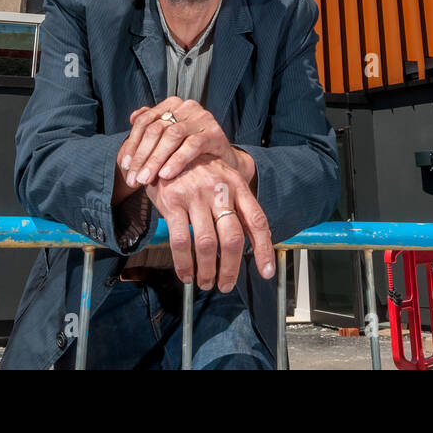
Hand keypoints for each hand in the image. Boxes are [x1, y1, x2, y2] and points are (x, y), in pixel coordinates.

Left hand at [118, 98, 238, 188]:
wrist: (223, 165)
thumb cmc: (191, 154)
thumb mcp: (168, 142)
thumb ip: (150, 129)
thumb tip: (132, 117)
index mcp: (172, 104)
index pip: (145, 121)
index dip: (133, 143)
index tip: (125, 165)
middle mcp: (187, 107)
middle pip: (157, 129)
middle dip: (142, 156)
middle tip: (134, 178)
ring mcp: (202, 118)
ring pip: (172, 136)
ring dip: (156, 160)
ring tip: (146, 179)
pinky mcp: (214, 132)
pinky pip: (192, 145)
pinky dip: (177, 160)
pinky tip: (166, 175)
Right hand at [143, 155, 274, 291]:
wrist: (166, 148)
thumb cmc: (199, 171)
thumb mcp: (224, 180)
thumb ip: (239, 208)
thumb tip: (256, 244)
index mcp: (237, 185)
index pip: (257, 222)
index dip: (264, 250)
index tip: (267, 272)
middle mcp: (219, 189)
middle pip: (232, 238)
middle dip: (231, 269)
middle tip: (226, 285)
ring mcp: (195, 194)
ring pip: (207, 244)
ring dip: (207, 270)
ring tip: (206, 282)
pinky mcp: (172, 200)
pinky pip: (180, 241)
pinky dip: (184, 264)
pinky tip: (185, 274)